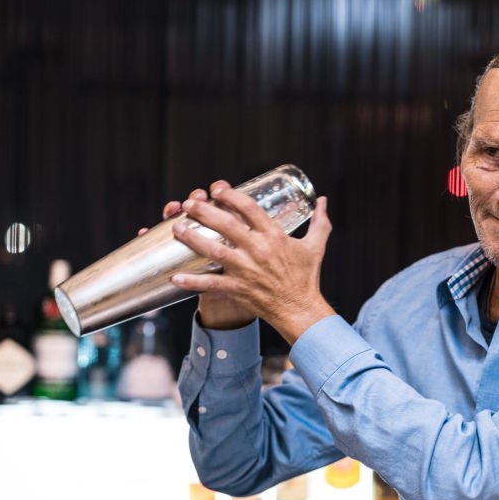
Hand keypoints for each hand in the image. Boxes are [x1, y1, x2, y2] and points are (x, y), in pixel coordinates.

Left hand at [169, 180, 336, 343]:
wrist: (301, 310)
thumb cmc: (307, 277)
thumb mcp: (316, 246)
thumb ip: (320, 222)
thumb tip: (323, 200)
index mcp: (275, 236)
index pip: (249, 208)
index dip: (230, 195)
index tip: (217, 189)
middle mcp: (258, 250)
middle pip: (226, 225)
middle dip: (204, 211)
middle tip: (189, 203)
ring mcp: (246, 270)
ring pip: (213, 251)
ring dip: (192, 238)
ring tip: (176, 227)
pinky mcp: (239, 288)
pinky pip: (212, 284)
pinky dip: (193, 282)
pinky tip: (175, 277)